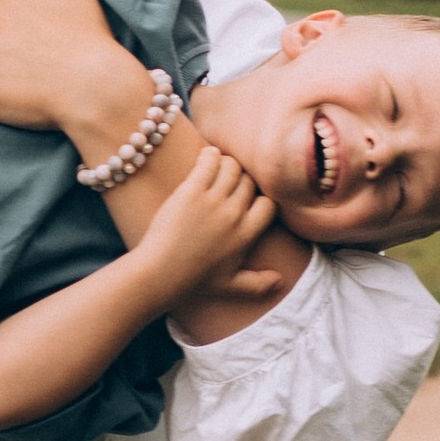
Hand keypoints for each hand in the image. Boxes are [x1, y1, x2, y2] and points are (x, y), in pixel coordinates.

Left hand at [142, 143, 274, 297]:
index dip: (260, 198)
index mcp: (246, 234)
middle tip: (229, 179)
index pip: (268, 202)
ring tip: (218, 165)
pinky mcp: (190, 192)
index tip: (248, 198)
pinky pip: (208, 162)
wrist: (158, 275)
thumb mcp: (230, 286)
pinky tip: (206, 156)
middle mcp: (234, 215)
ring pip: (232, 167)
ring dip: (227, 163)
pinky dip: (210, 155)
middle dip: (242, 178)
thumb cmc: (192, 281)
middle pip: (249, 181)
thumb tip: (281, 282)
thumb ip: (258, 284)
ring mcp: (212, 201)